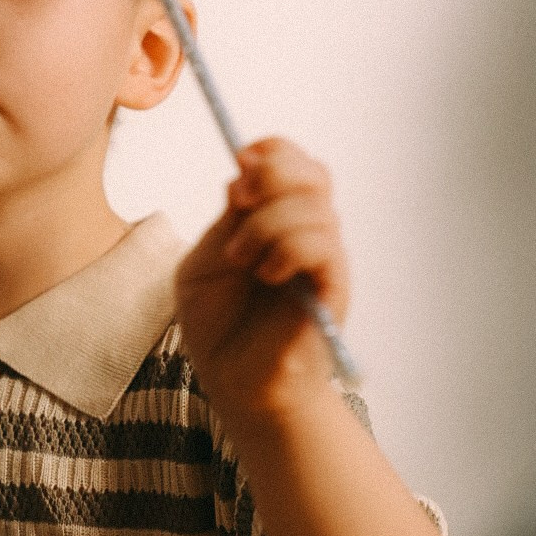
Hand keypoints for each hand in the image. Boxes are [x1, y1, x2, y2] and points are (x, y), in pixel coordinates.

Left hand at [175, 137, 348, 426]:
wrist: (236, 382)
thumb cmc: (218, 326)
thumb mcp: (203, 263)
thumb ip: (226, 221)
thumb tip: (243, 177)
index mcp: (274, 219)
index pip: (291, 162)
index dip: (270, 152)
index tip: (239, 168)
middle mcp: (305, 232)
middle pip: (313, 172)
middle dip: (273, 174)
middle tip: (239, 201)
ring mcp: (322, 258)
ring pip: (312, 206)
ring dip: (265, 224)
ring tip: (242, 260)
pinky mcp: (332, 286)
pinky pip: (322, 244)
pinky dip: (287, 249)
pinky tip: (267, 274)